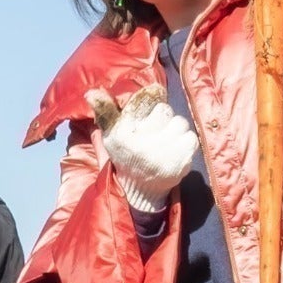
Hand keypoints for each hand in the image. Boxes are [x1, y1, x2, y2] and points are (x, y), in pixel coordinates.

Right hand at [86, 85, 197, 214]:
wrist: (140, 190)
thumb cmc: (125, 156)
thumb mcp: (111, 135)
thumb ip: (104, 111)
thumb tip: (91, 92)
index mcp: (124, 137)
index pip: (142, 104)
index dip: (150, 104)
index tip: (149, 112)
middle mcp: (143, 146)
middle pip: (165, 111)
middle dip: (162, 118)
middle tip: (157, 129)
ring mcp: (163, 156)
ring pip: (180, 123)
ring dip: (175, 129)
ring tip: (166, 139)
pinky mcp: (180, 164)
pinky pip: (191, 138)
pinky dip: (185, 142)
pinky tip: (175, 149)